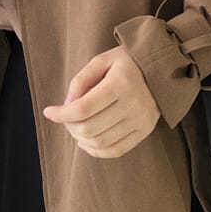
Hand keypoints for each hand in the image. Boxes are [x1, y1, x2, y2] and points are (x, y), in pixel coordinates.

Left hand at [42, 45, 161, 157]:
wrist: (161, 69)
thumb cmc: (126, 63)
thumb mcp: (101, 61)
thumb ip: (81, 80)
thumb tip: (67, 106)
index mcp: (121, 83)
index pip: (83, 108)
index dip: (61, 114)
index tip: (49, 112)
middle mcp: (133, 104)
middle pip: (90, 128)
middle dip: (69, 126)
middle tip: (65, 118)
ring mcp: (141, 120)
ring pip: (100, 142)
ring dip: (80, 138)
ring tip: (75, 127)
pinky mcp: (145, 130)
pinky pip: (116, 150)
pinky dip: (96, 151)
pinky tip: (86, 142)